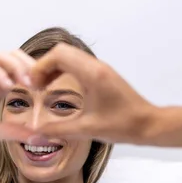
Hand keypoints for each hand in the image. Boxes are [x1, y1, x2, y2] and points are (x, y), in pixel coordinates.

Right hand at [0, 50, 37, 142]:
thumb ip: (16, 132)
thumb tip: (43, 138)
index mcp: (3, 86)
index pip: (26, 70)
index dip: (41, 75)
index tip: (52, 90)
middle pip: (17, 56)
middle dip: (32, 66)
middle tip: (42, 85)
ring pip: (2, 57)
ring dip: (17, 66)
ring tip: (27, 83)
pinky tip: (6, 86)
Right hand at [30, 43, 159, 143]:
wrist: (149, 124)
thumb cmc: (123, 126)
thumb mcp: (87, 130)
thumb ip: (58, 129)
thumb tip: (35, 131)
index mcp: (92, 74)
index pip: (58, 55)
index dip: (40, 67)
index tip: (33, 85)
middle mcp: (96, 66)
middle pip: (62, 51)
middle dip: (44, 65)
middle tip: (36, 86)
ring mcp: (101, 68)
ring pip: (70, 56)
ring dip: (53, 67)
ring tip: (44, 87)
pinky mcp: (103, 74)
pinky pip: (78, 63)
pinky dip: (64, 70)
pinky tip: (59, 88)